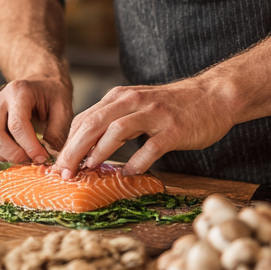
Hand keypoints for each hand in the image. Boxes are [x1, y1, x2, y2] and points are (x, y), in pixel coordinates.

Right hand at [0, 77, 73, 163]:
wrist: (39, 83)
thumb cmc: (52, 94)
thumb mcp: (64, 108)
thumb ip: (57, 132)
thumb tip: (49, 155)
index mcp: (18, 92)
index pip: (17, 125)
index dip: (30, 147)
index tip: (43, 158)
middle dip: (15, 155)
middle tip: (33, 160)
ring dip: (3, 157)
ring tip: (24, 156)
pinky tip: (11, 153)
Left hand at [52, 76, 234, 176]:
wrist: (212, 96)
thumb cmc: (171, 106)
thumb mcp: (136, 106)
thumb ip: (114, 120)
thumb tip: (87, 147)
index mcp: (120, 97)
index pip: (84, 118)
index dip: (68, 142)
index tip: (58, 163)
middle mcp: (132, 102)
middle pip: (94, 123)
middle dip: (74, 149)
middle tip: (63, 172)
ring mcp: (154, 115)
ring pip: (117, 131)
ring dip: (99, 152)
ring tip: (88, 170)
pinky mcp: (173, 130)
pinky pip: (151, 147)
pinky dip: (137, 162)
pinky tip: (129, 173)